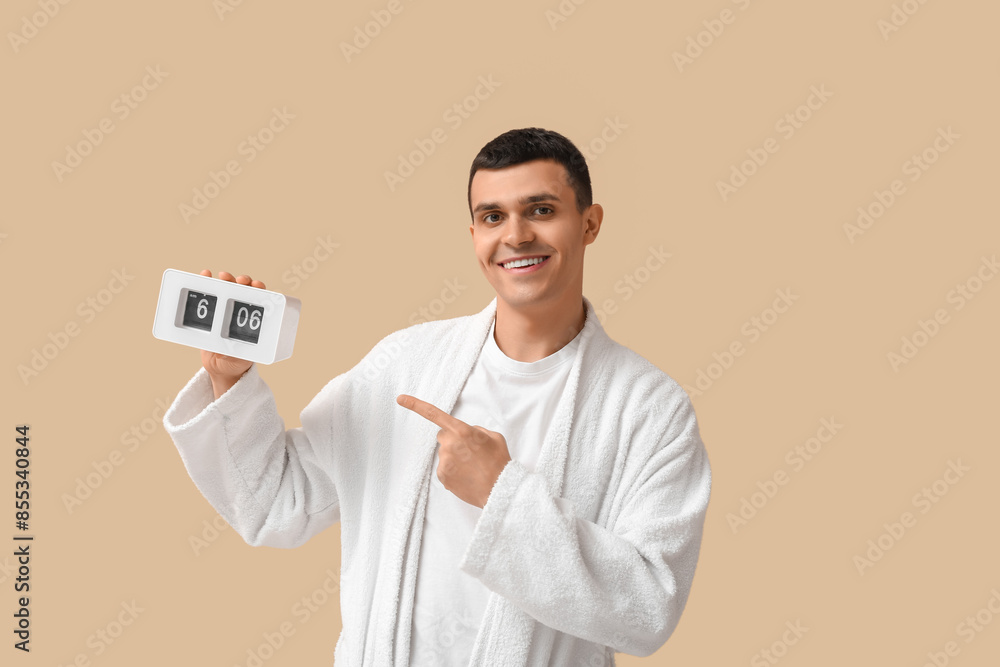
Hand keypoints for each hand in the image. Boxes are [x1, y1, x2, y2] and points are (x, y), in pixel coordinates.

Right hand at [198, 269, 266, 397]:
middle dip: (242, 281)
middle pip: (244, 290)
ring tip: (222, 276)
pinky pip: (209, 295)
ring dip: (226, 279)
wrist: (220, 368)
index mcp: (253, 319)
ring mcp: (225, 309)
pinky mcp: (210, 311)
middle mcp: (241, 311)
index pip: (260, 299)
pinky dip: (206, 283)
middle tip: (239, 280)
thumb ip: (245, 352)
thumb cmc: (239, 361)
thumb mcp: (245, 358)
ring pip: (227, 289)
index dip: (260, 289)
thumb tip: (245, 347)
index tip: (256, 285)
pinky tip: (204, 276)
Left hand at [396, 394, 511, 508]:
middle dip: (453, 441)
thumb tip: (466, 433)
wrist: (500, 489)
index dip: (415, 405)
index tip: (400, 399)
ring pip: (445, 454)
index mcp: (462, 431)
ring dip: (455, 458)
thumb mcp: (493, 437)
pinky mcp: (442, 476)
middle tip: (470, 452)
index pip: (434, 414)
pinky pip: (444, 468)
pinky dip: (453, 471)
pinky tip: (467, 476)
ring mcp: (444, 461)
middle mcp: (450, 445)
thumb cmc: (499, 462)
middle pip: (443, 437)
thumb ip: (475, 430)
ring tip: (472, 467)